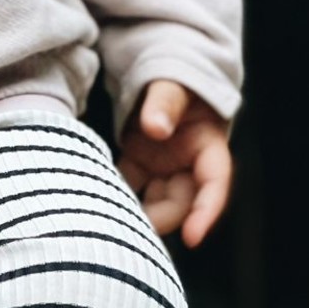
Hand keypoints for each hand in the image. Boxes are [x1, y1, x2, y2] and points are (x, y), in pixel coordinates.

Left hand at [118, 82, 233, 246]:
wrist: (157, 70)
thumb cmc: (173, 72)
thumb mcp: (172, 80)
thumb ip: (165, 101)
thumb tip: (155, 128)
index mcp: (206, 143)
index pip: (214, 183)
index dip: (207, 211)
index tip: (193, 238)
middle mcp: (188, 162)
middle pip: (180, 202)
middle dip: (159, 219)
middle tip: (129, 231)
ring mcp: (164, 166)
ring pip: (154, 203)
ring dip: (135, 214)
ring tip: (107, 221)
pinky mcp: (140, 166)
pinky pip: (129, 190)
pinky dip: (114, 197)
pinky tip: (94, 202)